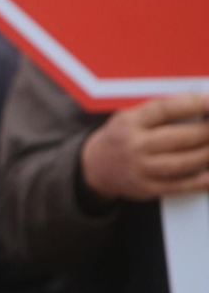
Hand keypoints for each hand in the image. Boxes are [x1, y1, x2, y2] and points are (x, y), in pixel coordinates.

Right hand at [81, 94, 208, 200]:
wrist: (95, 167)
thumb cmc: (120, 137)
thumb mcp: (129, 117)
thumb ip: (159, 113)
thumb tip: (197, 108)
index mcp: (129, 122)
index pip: (164, 109)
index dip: (191, 105)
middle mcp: (134, 145)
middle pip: (179, 138)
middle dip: (206, 132)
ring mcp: (140, 168)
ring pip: (183, 162)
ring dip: (207, 154)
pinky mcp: (146, 188)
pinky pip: (179, 185)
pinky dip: (200, 181)